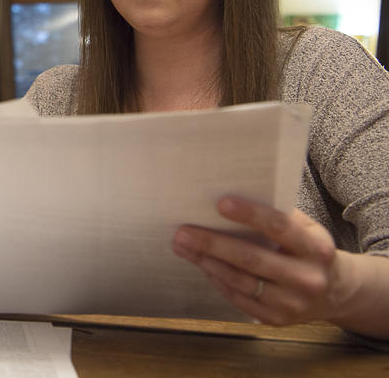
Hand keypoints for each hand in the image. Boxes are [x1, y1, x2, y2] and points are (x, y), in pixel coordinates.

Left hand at [171, 195, 353, 326]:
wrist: (336, 292)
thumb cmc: (308, 249)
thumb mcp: (306, 229)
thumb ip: (276, 215)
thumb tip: (227, 198)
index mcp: (317, 248)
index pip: (280, 227)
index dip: (250, 215)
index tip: (220, 203)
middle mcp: (308, 278)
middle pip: (252, 259)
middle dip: (213, 244)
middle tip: (182, 231)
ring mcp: (292, 303)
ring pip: (241, 281)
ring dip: (206, 262)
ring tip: (182, 245)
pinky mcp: (277, 320)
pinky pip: (239, 298)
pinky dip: (217, 279)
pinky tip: (201, 263)